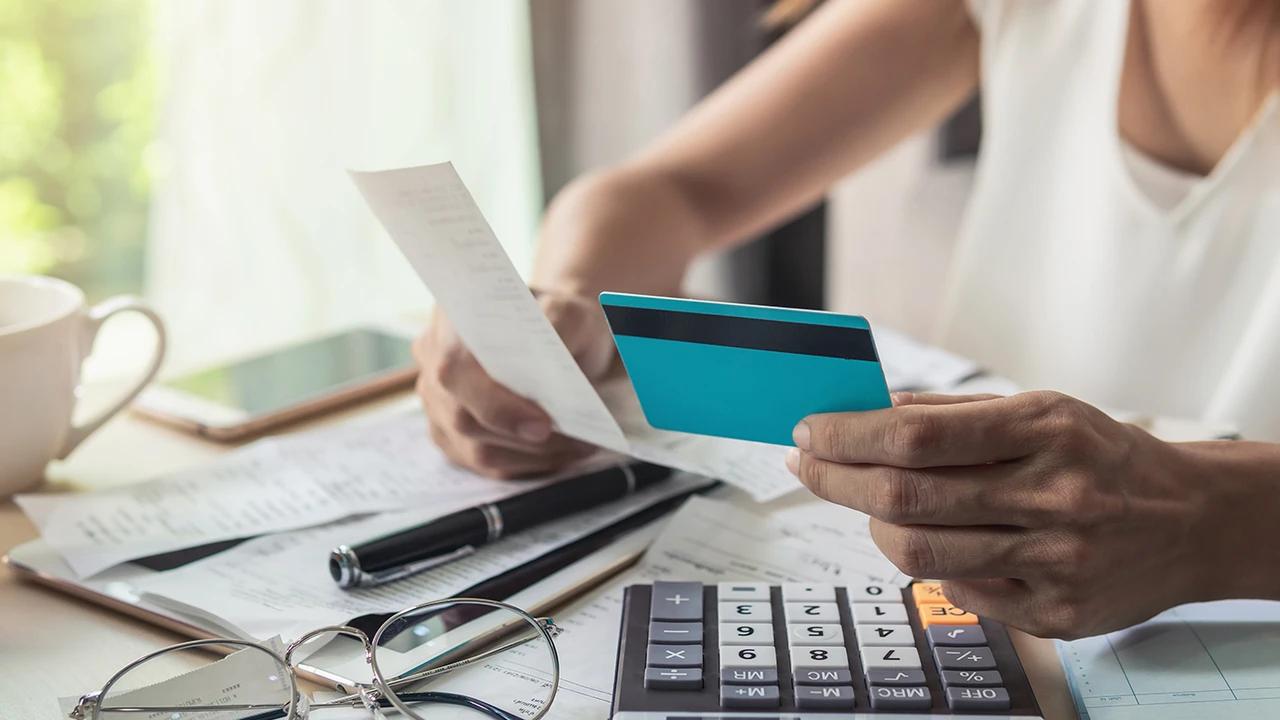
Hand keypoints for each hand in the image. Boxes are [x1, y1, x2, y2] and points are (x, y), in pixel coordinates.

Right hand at [413, 291, 615, 477]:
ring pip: (474, 447)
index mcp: (454, 318)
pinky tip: (561, 454)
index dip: (495, 405)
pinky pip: (482, 461)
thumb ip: (559, 328)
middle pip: (461, 418)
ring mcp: (437, 398)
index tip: (543, 425)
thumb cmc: (562, 318)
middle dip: (522, 439)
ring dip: (532, 456)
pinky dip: (526, 464)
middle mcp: (434, 358)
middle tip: (578, 442)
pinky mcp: (451, 431)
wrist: (560, 329)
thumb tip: (550, 368)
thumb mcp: (571, 311)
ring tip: (580, 448)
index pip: (456, 370)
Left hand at [786, 391, 1226, 638]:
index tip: (810, 431)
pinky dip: (929, 562)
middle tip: (808, 464)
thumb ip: (951, 414)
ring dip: (873, 524)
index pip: (917, 437)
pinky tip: (934, 538)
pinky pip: (956, 590)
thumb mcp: (1040, 410)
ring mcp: (1056, 563)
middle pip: (906, 496)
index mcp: (1045, 430)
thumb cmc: (1100, 455)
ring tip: (868, 503)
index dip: (848, 436)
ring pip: (920, 553)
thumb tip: (864, 412)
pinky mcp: (1056, 615)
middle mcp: (1054, 496)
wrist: (1192, 520)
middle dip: (837, 479)